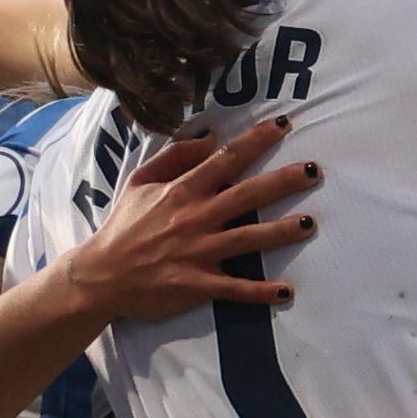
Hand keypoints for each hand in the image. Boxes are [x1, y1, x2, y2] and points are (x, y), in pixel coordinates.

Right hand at [51, 123, 314, 327]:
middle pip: (246, 195)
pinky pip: (234, 288)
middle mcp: (195, 219)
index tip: (283, 126)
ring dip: (280, 232)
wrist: (101, 276)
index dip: (255, 141)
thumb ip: (174, 157)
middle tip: (315, 171)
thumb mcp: (139, 182)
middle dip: (282, 181)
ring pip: (247, 239)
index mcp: (182, 191)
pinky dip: (260, 291)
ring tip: (309, 224)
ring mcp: (198, 253)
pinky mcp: (198, 285)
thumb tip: (209, 136)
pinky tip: (286, 292)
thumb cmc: (123, 227)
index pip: (225, 160)